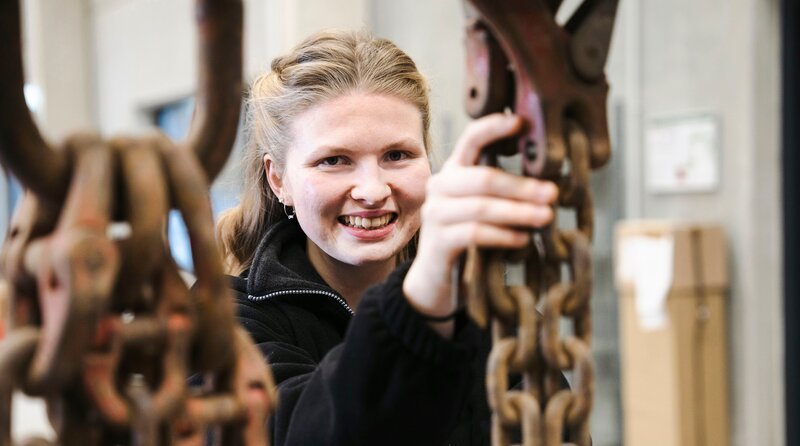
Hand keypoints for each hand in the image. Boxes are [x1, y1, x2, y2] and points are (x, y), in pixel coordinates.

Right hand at [403, 113, 557, 337]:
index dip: (494, 128)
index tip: (522, 121)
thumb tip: (551, 182)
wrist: (437, 281)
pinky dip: (503, 235)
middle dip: (522, 186)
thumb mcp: (486, 208)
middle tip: (552, 193)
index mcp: (454, 170)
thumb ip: (505, 192)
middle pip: (483, 178)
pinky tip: (523, 240)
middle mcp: (440, 187)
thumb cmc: (470, 238)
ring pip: (481, 207)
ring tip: (545, 217)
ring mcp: (435, 214)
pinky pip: (474, 234)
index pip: (471, 139)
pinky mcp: (437, 242)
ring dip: (518, 212)